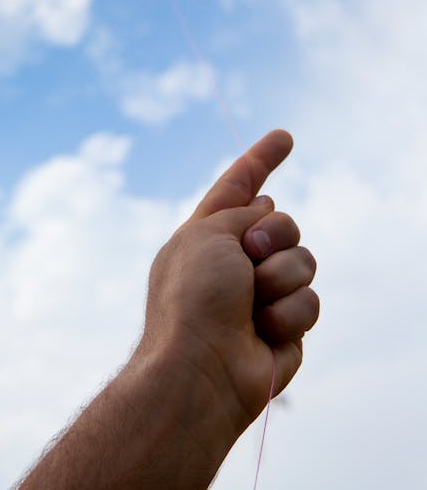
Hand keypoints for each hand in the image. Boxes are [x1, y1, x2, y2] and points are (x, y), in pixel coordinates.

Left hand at [139, 130, 318, 431]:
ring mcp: (262, 293)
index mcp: (208, 234)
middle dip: (274, 234)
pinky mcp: (286, 324)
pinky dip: (287, 313)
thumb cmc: (193, 296)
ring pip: (304, 259)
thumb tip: (265, 208)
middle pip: (283, 222)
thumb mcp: (208, 232)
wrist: (201, 367)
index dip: (261, 160)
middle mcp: (235, 260)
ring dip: (279, 276)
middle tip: (249, 255)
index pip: (239, 186)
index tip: (285, 137)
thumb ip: (242, 213)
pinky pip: (310, 300)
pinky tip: (262, 332)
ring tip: (252, 303)